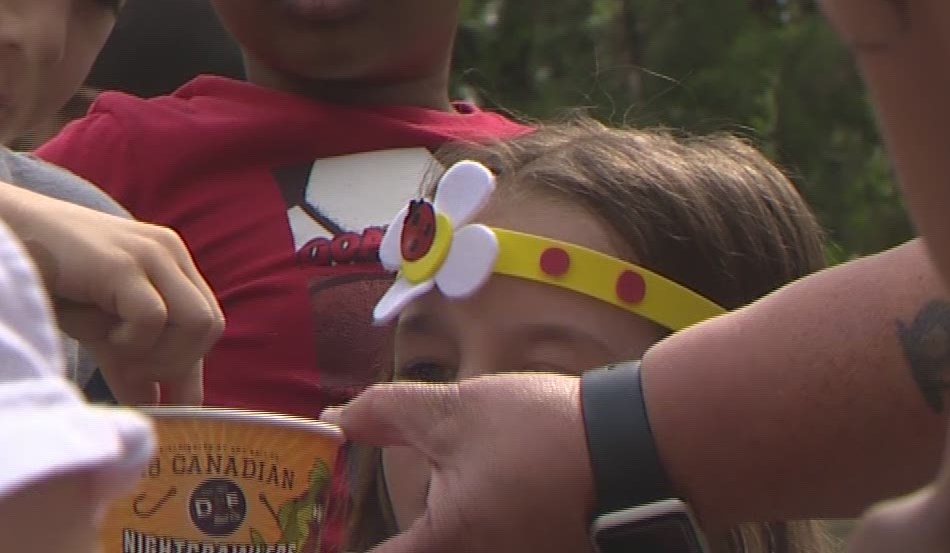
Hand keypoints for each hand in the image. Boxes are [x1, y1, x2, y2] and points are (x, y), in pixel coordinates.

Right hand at [0, 169, 224, 405]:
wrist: (2, 234)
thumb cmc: (49, 280)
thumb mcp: (99, 328)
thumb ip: (130, 362)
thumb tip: (155, 405)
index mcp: (170, 263)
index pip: (207, 324)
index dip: (189, 370)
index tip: (169, 406)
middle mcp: (169, 253)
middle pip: (211, 327)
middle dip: (175, 364)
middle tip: (129, 370)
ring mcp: (149, 254)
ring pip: (198, 324)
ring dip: (159, 355)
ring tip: (117, 353)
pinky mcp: (122, 264)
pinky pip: (154, 319)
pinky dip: (132, 343)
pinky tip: (103, 335)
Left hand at [326, 373, 595, 552]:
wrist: (640, 451)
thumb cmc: (546, 434)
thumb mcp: (455, 411)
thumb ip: (385, 415)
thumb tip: (333, 421)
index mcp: (447, 546)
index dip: (330, 545)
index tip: (310, 529)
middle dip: (384, 538)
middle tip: (350, 513)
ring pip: (452, 549)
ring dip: (423, 535)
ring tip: (402, 512)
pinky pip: (487, 547)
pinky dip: (465, 533)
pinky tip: (464, 504)